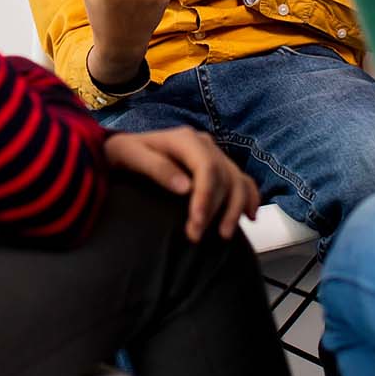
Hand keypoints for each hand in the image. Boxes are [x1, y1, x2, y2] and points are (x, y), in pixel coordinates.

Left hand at [105, 127, 258, 241]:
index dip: (206, 196)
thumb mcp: (131, 156)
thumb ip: (156, 169)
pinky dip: (250, 198)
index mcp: (185, 139)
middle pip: (224, 177)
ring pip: (237, 181)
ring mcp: (214, 155)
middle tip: (195, 235)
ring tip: (223, 235)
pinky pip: (243, 181)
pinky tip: (249, 217)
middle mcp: (205, 144)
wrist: (125, 151)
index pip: (206, 167)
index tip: (196, 222)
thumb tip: (185, 187)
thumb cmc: (125, 153)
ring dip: (234, 209)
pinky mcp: (218, 167)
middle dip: (214, 209)